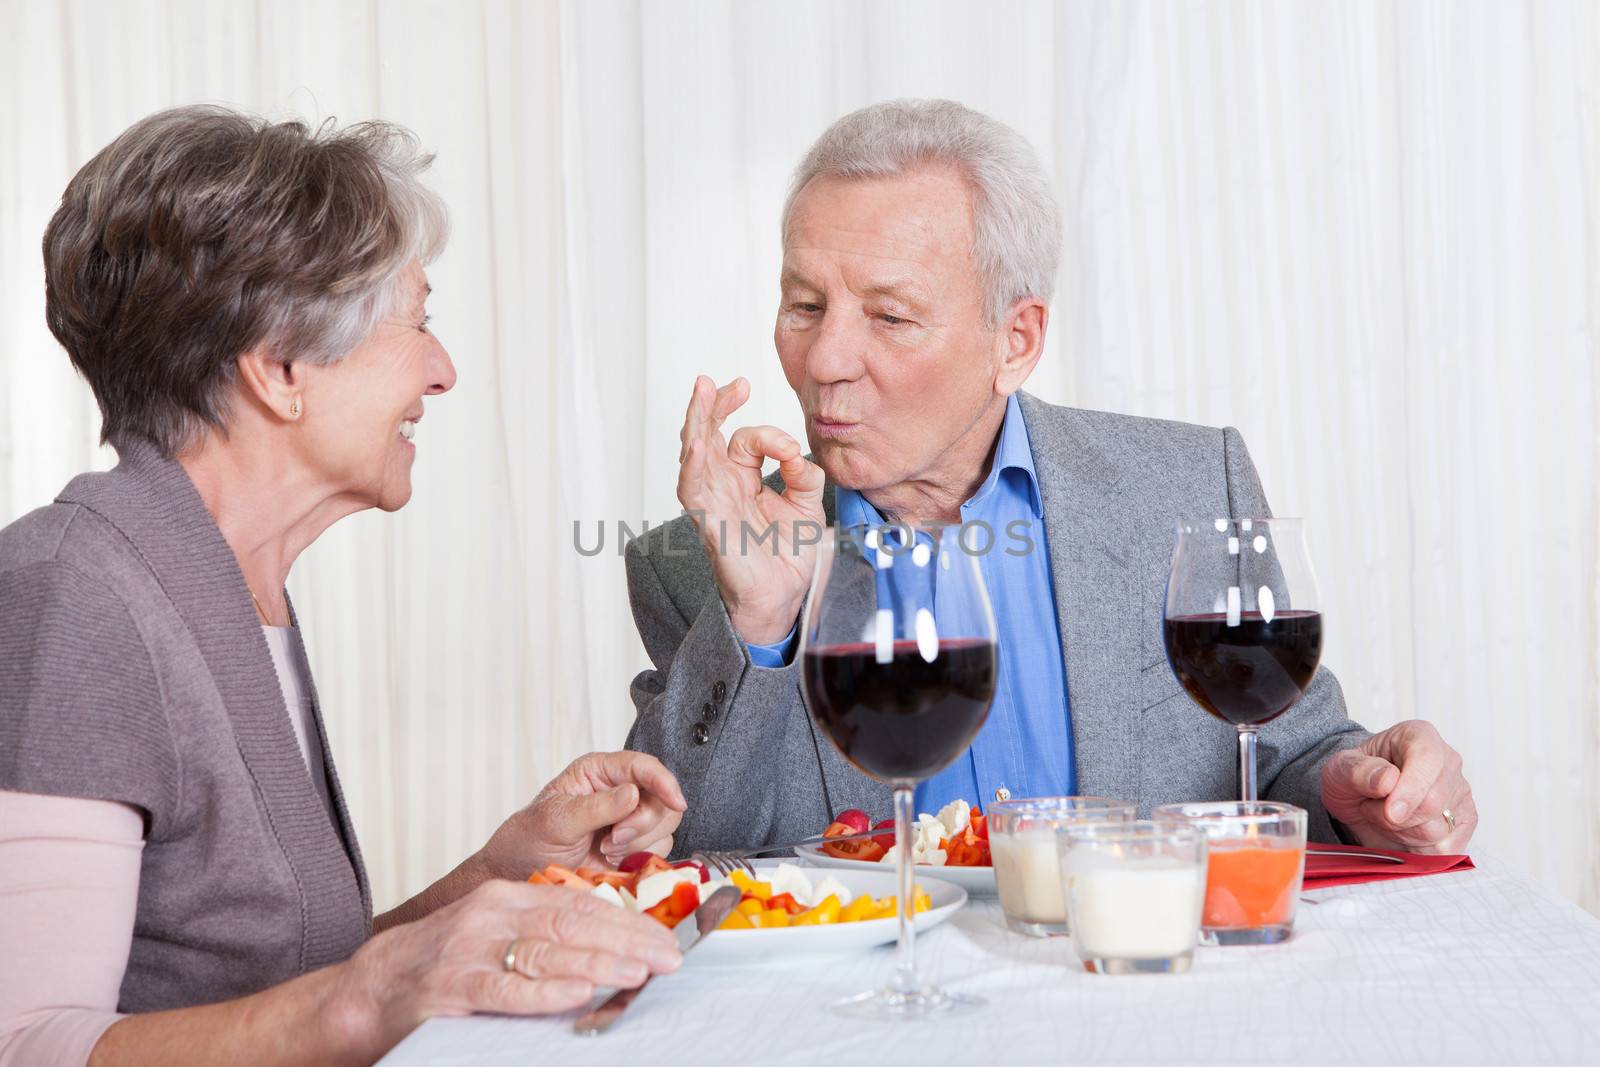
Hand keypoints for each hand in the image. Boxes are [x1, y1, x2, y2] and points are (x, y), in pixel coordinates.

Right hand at [334, 880, 680, 1053]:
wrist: (367, 989)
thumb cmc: (440, 965)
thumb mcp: (492, 935)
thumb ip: (541, 937)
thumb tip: (608, 950)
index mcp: (505, 897)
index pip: (579, 903)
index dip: (626, 921)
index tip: (664, 939)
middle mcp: (489, 915)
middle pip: (571, 923)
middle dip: (626, 941)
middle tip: (666, 959)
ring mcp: (468, 950)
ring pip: (545, 951)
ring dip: (597, 963)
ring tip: (637, 973)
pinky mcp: (450, 988)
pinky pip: (504, 988)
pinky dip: (544, 991)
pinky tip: (577, 993)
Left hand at [476, 752, 686, 878]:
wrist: (521, 874)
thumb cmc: (530, 839)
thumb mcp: (556, 820)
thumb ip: (595, 807)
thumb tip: (632, 794)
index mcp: (600, 772)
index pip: (643, 766)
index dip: (664, 781)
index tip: (676, 801)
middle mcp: (620, 792)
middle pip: (662, 798)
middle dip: (643, 823)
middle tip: (613, 839)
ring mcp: (629, 821)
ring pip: (665, 825)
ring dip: (639, 843)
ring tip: (606, 850)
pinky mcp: (635, 849)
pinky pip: (660, 849)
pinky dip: (641, 858)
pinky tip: (613, 861)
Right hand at [677, 375, 825, 644]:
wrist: (784, 596)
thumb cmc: (787, 552)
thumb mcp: (807, 502)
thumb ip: (805, 473)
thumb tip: (794, 453)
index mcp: (741, 477)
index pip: (743, 439)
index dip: (766, 434)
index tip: (792, 449)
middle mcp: (721, 485)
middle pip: (706, 435)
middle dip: (711, 405)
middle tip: (715, 380)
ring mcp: (712, 502)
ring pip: (692, 455)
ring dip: (695, 423)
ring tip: (701, 393)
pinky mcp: (709, 522)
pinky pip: (692, 490)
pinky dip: (693, 465)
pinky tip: (698, 443)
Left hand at [1320, 720, 1475, 852]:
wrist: (1358, 797)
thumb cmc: (1354, 777)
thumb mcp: (1340, 767)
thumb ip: (1358, 770)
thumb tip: (1388, 780)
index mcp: (1419, 736)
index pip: (1428, 760)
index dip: (1410, 790)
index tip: (1390, 812)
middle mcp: (1447, 761)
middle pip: (1433, 803)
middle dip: (1392, 816)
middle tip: (1371, 806)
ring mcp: (1459, 793)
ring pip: (1437, 831)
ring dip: (1401, 833)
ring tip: (1385, 815)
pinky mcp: (1463, 822)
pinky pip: (1446, 849)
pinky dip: (1418, 849)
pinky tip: (1403, 832)